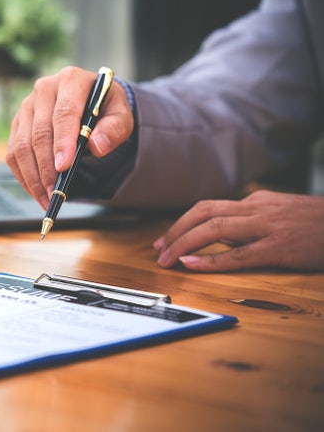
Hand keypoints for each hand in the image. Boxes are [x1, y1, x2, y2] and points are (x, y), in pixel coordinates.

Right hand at [6, 66, 133, 208]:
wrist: (91, 102)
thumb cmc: (106, 109)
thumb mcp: (121, 115)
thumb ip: (115, 128)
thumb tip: (98, 145)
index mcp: (70, 80)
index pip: (64, 113)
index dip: (63, 141)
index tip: (65, 166)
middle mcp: (44, 89)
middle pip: (39, 133)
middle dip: (47, 167)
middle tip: (55, 192)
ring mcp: (27, 107)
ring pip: (21, 146)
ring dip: (32, 176)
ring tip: (46, 198)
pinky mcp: (18, 124)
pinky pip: (13, 154)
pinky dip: (23, 176)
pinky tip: (36, 192)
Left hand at [153, 190, 323, 271]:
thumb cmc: (318, 223)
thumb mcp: (282, 214)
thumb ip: (252, 221)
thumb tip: (222, 235)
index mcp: (256, 201)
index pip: (207, 207)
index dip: (180, 223)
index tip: (164, 239)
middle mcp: (257, 209)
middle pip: (203, 213)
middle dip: (175, 231)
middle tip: (158, 250)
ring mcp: (268, 227)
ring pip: (215, 229)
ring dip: (184, 244)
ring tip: (166, 259)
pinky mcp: (281, 248)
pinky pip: (239, 254)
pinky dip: (211, 260)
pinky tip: (192, 265)